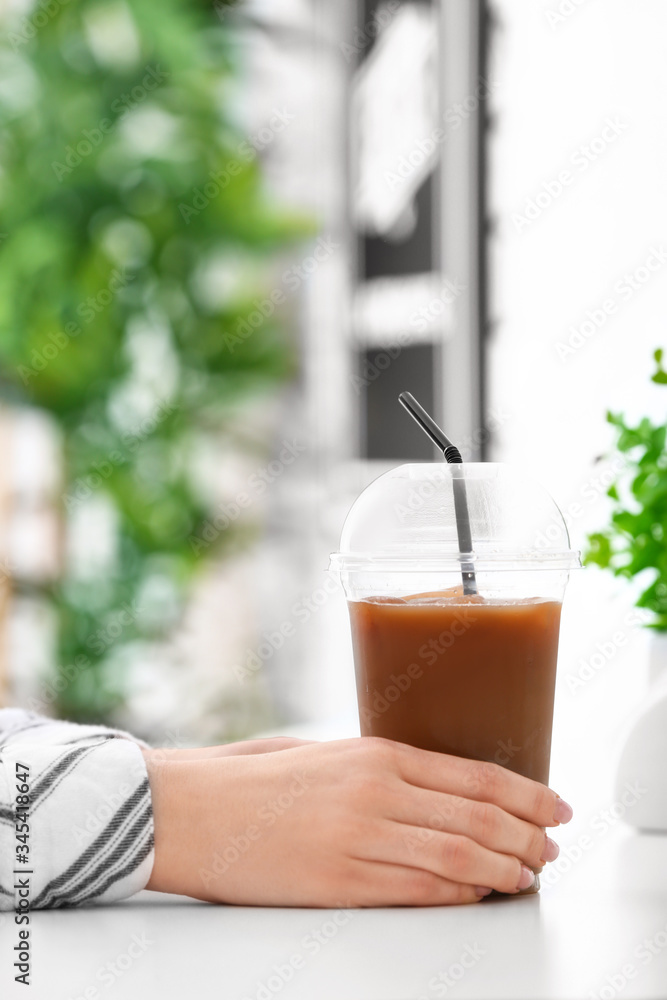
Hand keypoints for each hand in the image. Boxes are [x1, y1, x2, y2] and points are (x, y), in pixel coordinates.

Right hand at [143, 737, 571, 907]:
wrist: (188, 811)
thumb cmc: (250, 778)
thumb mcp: (322, 753)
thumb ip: (378, 768)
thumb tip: (432, 790)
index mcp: (374, 753)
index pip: (474, 774)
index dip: (526, 794)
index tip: (554, 806)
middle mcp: (376, 792)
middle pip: (478, 816)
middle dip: (527, 835)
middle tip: (551, 847)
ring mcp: (359, 838)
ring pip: (458, 855)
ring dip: (504, 867)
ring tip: (528, 874)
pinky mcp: (338, 883)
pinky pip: (417, 890)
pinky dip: (459, 893)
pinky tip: (479, 892)